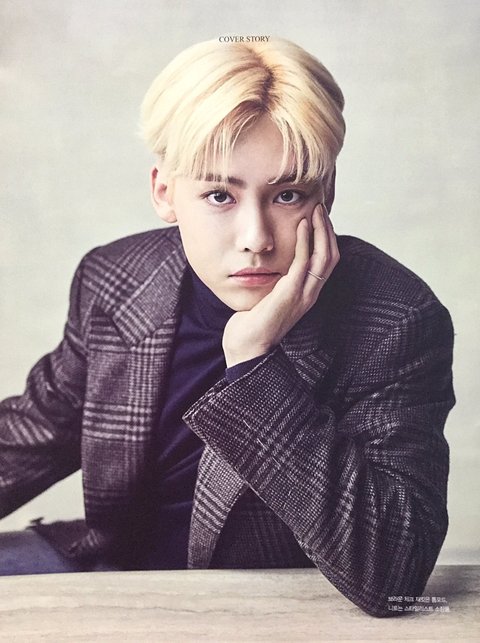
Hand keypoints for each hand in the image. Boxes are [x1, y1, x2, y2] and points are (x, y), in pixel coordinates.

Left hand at [222, 203, 338, 366]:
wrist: (247, 348)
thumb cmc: (253, 323)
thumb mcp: (269, 295)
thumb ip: (276, 280)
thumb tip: (270, 261)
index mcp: (308, 293)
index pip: (328, 260)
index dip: (327, 237)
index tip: (319, 216)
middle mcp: (310, 294)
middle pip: (332, 255)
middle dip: (328, 229)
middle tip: (320, 206)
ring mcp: (303, 295)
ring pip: (324, 257)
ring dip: (321, 230)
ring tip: (315, 210)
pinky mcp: (290, 295)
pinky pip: (303, 263)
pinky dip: (305, 241)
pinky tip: (301, 225)